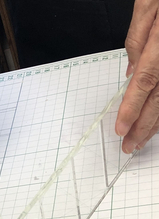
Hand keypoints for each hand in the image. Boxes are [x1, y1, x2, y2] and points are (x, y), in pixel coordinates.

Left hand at [116, 0, 158, 152]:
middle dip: (144, 125)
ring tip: (142, 140)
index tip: (121, 129)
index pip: (146, 81)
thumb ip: (138, 39)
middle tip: (129, 146)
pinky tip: (158, 122)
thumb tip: (130, 71)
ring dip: (158, 122)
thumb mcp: (149, 3)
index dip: (133, 108)